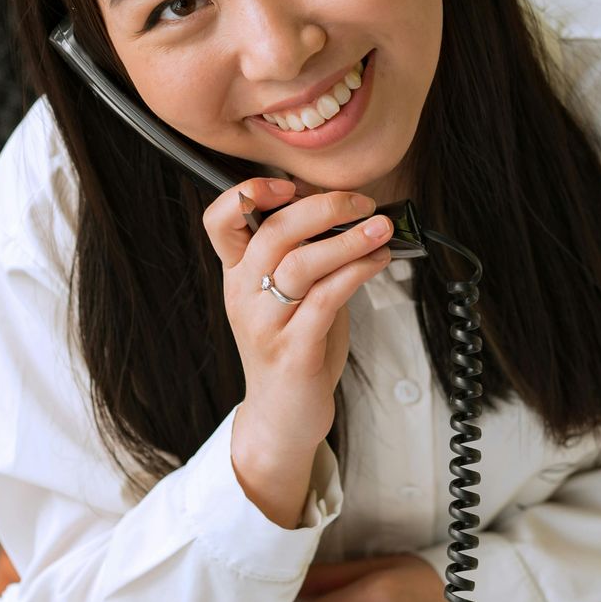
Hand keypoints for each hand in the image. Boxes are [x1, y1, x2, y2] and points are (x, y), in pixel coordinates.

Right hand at [200, 177, 395, 462]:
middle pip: (271, 233)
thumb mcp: (290, 294)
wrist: (283, 417)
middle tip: (360, 203)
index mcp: (237, 275)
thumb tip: (351, 213)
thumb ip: (308, 255)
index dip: (248, 193)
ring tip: (380, 230)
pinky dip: (355, 273)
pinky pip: (324, 301)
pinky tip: (377, 262)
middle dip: (321, 207)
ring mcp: (265, 326)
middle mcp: (243, 296)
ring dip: (347, 240)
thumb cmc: (293, 347)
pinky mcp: (294, 352)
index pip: (219, 221)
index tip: (289, 184)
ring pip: (300, 264)